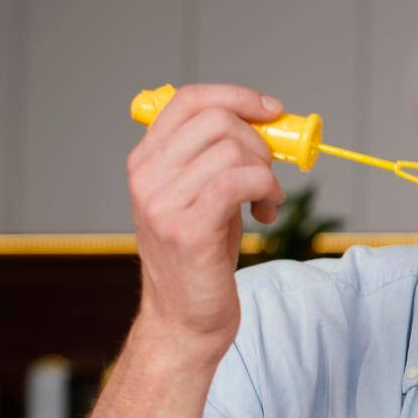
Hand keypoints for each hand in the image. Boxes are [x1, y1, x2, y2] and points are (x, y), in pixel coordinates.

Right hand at [126, 83, 288, 358]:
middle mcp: (146, 177)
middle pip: (217, 120)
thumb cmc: (200, 259)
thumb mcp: (201, 196)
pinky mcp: (188, 229)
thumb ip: (216, 158)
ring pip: (232, 150)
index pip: (189, 100)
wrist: (184, 321)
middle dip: (259, 143)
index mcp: (145, 161)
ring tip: (267, 202)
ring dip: (266, 173)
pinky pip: (237, 181)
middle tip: (267, 177)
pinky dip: (265, 189)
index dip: (238, 97)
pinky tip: (266, 212)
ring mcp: (162, 203)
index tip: (272, 112)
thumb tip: (263, 121)